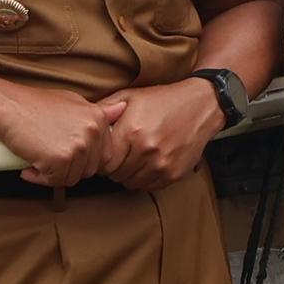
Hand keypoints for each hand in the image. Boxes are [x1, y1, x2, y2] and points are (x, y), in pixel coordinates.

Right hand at [0, 86, 128, 189]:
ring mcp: (79, 146)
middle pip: (89, 169)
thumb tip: (123, 109)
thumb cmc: (34, 105)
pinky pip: (56, 182)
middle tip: (47, 156)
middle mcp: (93, 131)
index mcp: (97, 118)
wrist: (7, 107)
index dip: (82, 159)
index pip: (103, 155)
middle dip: (69, 167)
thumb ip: (97, 112)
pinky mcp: (62, 159)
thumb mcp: (72, 102)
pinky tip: (29, 165)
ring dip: (53, 173)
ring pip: (72, 177)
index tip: (64, 153)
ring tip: (37, 157)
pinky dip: (40, 178)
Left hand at [95, 74, 230, 191]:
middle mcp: (147, 150)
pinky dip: (144, 178)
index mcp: (132, 131)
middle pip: (116, 174)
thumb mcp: (129, 96)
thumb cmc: (162, 100)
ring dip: (128, 174)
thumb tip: (82, 123)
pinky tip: (147, 163)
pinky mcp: (174, 174)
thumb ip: (104, 110)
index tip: (106, 152)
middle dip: (114, 166)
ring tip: (134, 158)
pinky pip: (149, 186)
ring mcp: (162, 164)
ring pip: (131, 183)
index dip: (102, 158)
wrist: (200, 105)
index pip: (104, 162)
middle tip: (120, 154)